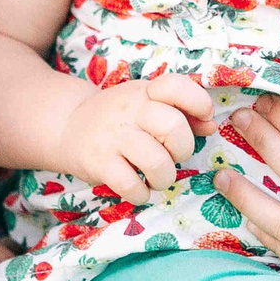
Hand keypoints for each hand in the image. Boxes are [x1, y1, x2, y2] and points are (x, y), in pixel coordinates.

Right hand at [59, 74, 213, 202]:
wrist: (68, 127)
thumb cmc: (120, 118)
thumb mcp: (147, 105)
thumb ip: (182, 112)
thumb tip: (211, 125)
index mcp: (145, 92)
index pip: (176, 86)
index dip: (199, 103)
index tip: (203, 118)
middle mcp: (129, 110)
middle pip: (174, 128)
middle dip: (183, 150)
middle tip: (171, 156)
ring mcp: (112, 136)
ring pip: (157, 162)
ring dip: (164, 178)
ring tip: (156, 178)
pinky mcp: (98, 162)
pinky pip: (131, 185)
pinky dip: (141, 194)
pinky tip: (138, 189)